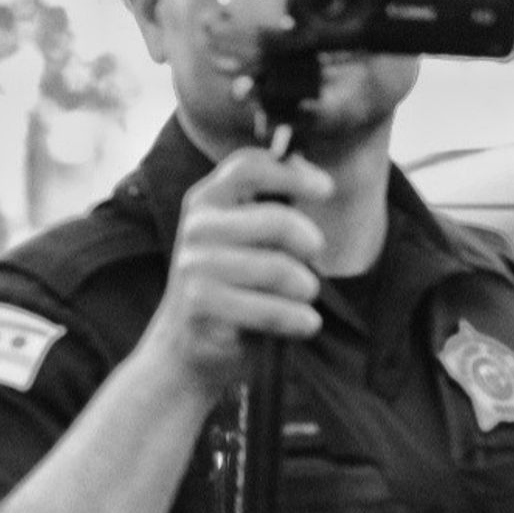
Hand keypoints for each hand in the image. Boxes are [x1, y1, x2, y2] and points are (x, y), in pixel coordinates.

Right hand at [141, 146, 333, 399]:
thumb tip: (310, 171)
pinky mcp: (200, 304)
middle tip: (312, 260)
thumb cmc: (233, 285)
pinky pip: (273, 309)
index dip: (293, 175)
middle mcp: (197, 227)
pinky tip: (304, 323)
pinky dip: (299, 320)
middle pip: (279, 221)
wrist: (187, 344)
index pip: (249, 167)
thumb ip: (272, 205)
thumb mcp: (247, 238)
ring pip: (281, 270)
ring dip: (306, 289)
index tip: (326, 189)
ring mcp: (194, 266)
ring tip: (301, 297)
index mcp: (208, 200)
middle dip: (310, 244)